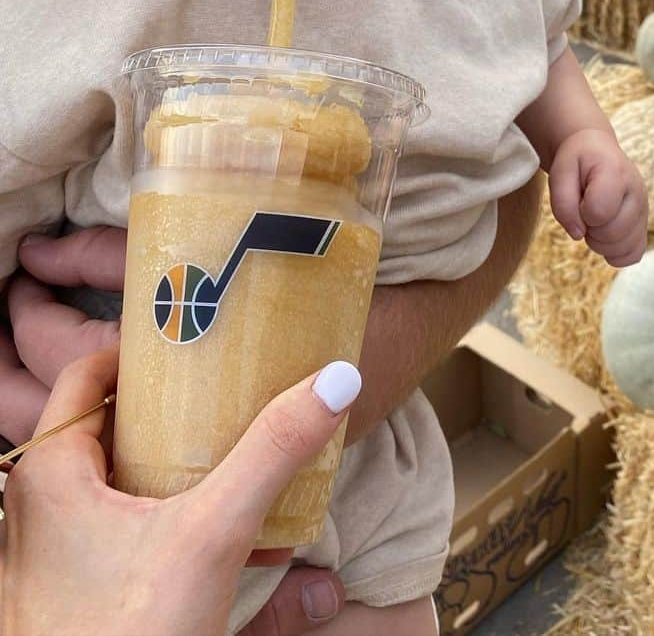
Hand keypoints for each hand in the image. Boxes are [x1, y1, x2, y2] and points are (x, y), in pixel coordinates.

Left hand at [4, 229, 347, 632]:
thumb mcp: (213, 535)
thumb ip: (272, 454)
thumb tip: (336, 380)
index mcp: (47, 474)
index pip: (87, 372)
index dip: (143, 351)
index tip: (195, 341)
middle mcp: (32, 509)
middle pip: (102, 426)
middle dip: (165, 410)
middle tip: (222, 392)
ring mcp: (46, 556)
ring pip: (108, 481)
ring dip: (164, 464)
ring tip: (224, 453)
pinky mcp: (66, 595)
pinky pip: (110, 529)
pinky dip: (156, 513)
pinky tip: (209, 527)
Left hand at [548, 129, 647, 266]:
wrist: (596, 150)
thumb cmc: (577, 162)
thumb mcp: (559, 172)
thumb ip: (563, 203)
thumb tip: (578, 234)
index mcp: (615, 173)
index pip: (599, 212)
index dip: (581, 213)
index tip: (579, 200)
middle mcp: (637, 191)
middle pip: (613, 234)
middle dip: (590, 230)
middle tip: (584, 212)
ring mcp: (644, 209)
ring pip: (625, 248)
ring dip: (601, 243)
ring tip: (595, 221)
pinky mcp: (644, 224)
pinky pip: (635, 254)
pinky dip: (616, 253)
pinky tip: (605, 237)